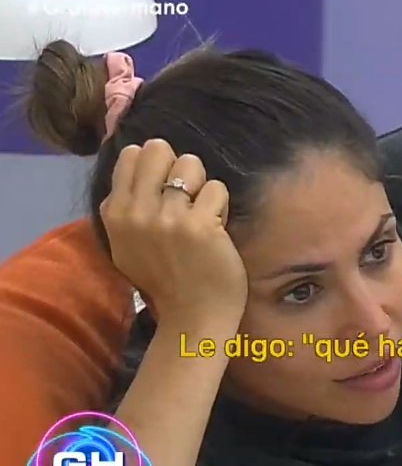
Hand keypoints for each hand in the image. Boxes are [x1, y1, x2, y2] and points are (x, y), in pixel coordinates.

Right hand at [99, 139, 247, 322]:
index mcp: (115, 214)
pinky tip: (216, 229)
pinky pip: (216, 188)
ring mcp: (168, 218)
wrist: (193, 315)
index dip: (156, 164)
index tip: (166, 188)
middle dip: (179, 166)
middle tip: (188, 197)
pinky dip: (221, 206)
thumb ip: (123, 208)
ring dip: (203, 185)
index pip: (131, 155)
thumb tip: (133, 159)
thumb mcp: (125, 246)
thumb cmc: (164, 281)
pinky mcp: (200, 225)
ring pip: (190, 164)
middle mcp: (137, 212)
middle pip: (158, 149)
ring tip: (203, 214)